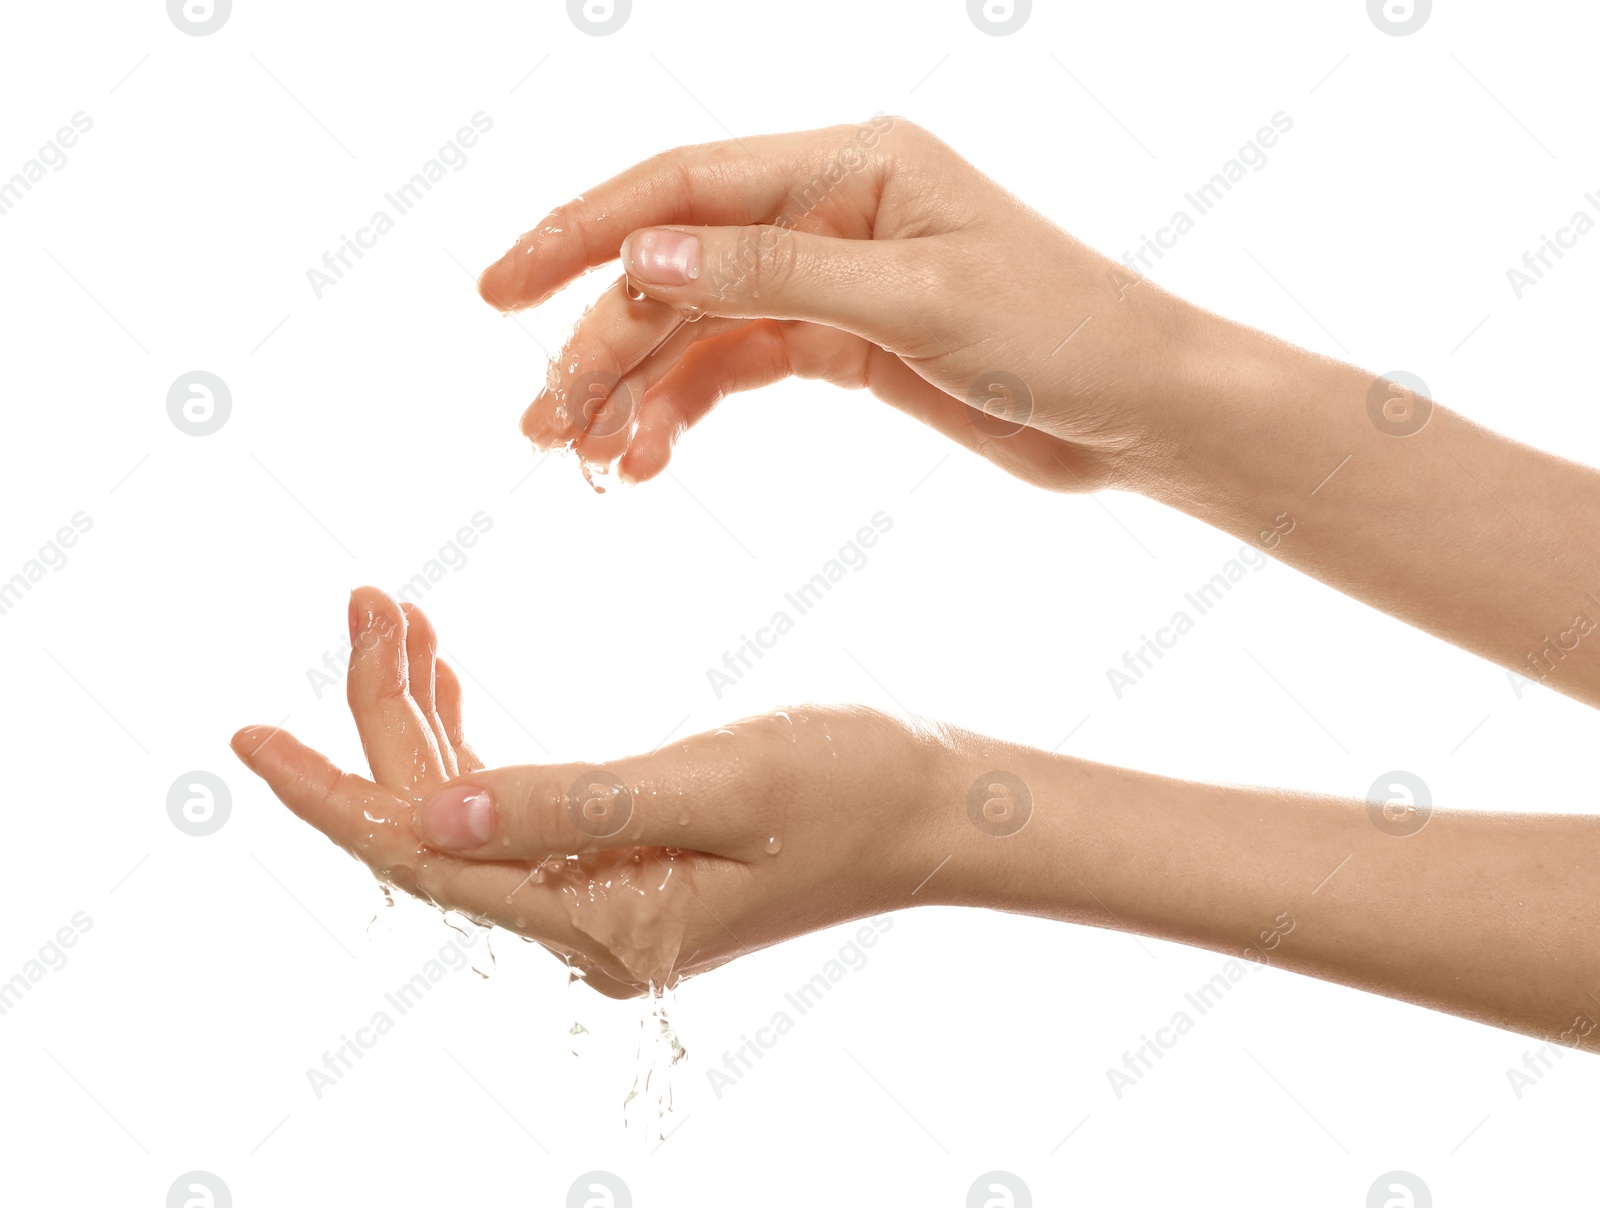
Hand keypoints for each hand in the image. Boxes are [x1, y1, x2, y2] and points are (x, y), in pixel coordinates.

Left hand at [230, 587, 945, 996]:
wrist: (935, 810)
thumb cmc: (851, 784)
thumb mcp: (718, 784)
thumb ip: (576, 803)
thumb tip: (427, 815)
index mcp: (602, 921)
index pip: (423, 860)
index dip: (330, 794)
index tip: (247, 734)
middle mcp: (588, 927)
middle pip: (436, 826)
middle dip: (383, 717)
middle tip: (368, 600)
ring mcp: (606, 900)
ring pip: (466, 812)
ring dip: (422, 720)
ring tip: (396, 618)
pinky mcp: (627, 865)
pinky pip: (513, 807)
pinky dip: (471, 738)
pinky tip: (450, 679)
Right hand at [476, 119, 1203, 492]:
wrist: (1140, 412)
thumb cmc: (1062, 335)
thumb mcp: (916, 301)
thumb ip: (776, 275)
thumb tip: (646, 257)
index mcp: (850, 166)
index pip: (683, 189)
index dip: (581, 234)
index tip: (497, 290)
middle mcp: (830, 211)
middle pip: (678, 268)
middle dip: (603, 344)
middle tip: (544, 426)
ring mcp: (834, 279)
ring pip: (702, 327)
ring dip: (639, 389)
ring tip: (591, 462)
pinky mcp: (846, 343)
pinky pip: (742, 368)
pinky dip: (693, 409)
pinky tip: (656, 459)